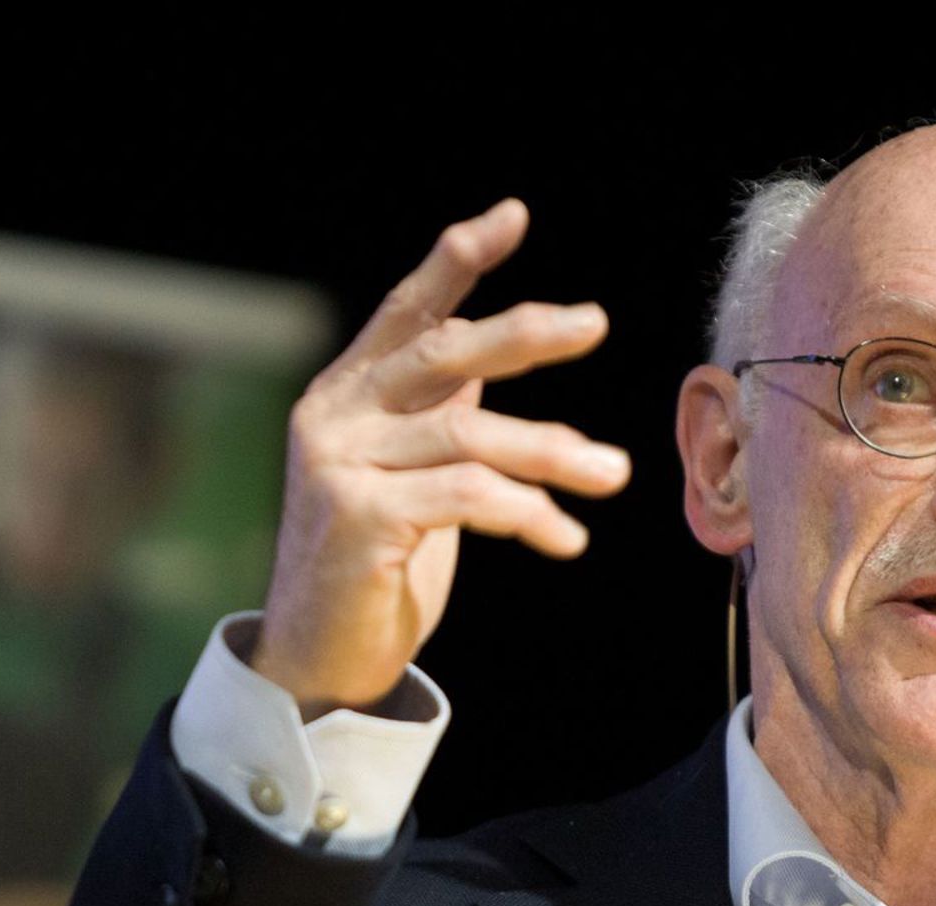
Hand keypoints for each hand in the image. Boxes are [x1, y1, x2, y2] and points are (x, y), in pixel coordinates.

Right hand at [250, 200, 629, 720]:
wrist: (318, 657)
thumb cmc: (377, 562)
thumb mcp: (410, 471)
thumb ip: (438, 409)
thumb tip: (496, 345)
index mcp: (347, 393)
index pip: (406, 310)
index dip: (457, 261)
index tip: (511, 217)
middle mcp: (335, 415)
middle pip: (443, 353)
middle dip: (525, 333)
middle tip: (595, 322)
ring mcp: (340, 466)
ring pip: (471, 435)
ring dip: (555, 451)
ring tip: (616, 472)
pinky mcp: (356, 520)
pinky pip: (468, 498)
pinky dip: (530, 513)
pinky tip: (567, 539)